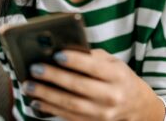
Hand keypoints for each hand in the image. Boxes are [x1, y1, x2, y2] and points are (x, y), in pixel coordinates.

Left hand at [22, 49, 164, 120]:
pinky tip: (36, 100)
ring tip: (28, 85)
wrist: (136, 106)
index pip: (94, 67)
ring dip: (46, 94)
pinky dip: (50, 108)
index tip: (57, 54)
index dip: (75, 61)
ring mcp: (102, 113)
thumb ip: (92, 57)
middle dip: (54, 77)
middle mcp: (111, 96)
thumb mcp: (113, 63)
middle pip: (78, 86)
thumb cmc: (120, 78)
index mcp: (117, 76)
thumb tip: (64, 50)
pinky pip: (67, 116)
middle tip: (36, 68)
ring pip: (70, 104)